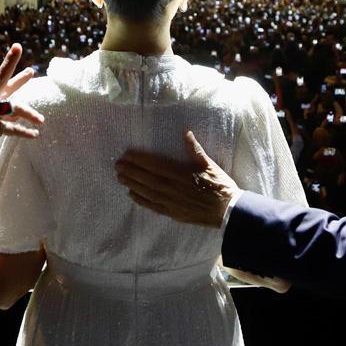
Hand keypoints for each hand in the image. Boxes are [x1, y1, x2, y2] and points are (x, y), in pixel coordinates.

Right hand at [0, 44, 43, 172]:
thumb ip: (2, 113)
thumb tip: (21, 110)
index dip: (8, 63)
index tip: (17, 47)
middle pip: (0, 80)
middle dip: (11, 65)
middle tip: (27, 56)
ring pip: (15, 106)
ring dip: (30, 113)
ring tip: (41, 120)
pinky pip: (13, 128)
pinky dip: (24, 132)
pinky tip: (34, 135)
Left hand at [115, 131, 239, 227]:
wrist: (227, 210)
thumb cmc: (219, 185)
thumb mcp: (209, 163)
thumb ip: (195, 149)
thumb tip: (186, 132)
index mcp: (181, 174)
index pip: (155, 165)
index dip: (140, 159)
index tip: (127, 154)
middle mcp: (173, 188)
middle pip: (147, 178)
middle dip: (131, 171)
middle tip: (117, 165)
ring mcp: (172, 202)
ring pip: (147, 192)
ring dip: (132, 184)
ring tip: (120, 177)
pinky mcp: (173, 213)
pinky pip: (153, 206)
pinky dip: (141, 200)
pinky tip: (131, 195)